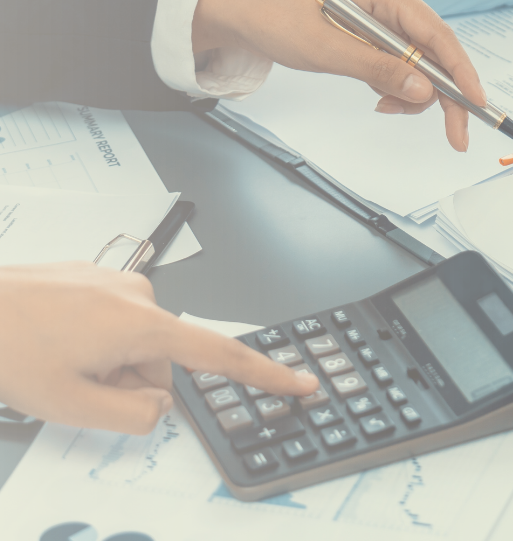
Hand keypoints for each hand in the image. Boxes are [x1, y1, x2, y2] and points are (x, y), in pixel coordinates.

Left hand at [0, 263, 315, 433]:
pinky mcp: (95, 275)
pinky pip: (110, 320)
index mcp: (143, 325)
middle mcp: (139, 294)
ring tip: (56, 358)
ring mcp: (116, 281)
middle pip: (161, 360)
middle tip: (78, 384)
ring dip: (104, 360)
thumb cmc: (8, 347)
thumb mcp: (72, 407)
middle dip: (127, 380)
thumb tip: (158, 406)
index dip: (269, 375)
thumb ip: (135, 417)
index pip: (222, 357)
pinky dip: (88, 339)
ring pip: (132, 342)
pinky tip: (52, 340)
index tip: (303, 383)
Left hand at [193, 0, 485, 151]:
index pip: (439, 35)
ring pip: (424, 65)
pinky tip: (378, 94)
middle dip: (442, 95)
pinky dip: (398, 86)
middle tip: (455, 136)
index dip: (462, 72)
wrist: (249, 14)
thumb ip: (380, 69)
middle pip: (439, 53)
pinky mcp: (383, 31)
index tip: (477, 103)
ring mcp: (392, 15)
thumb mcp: (329, 51)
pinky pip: (406, 65)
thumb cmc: (281, 21)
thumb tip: (424, 91)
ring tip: (383, 105)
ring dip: (412, 93)